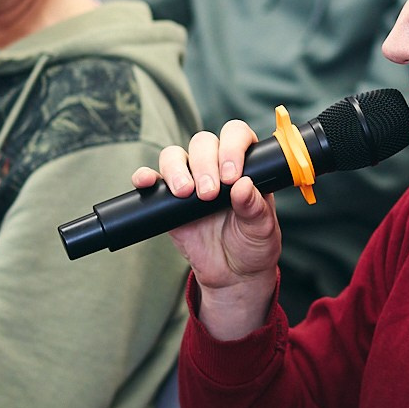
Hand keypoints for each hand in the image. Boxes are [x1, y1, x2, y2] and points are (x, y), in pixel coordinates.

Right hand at [136, 119, 279, 339]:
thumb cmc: (253, 244)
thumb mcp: (262, 228)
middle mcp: (216, 165)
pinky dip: (145, 177)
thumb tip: (243, 186)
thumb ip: (255, 207)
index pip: (236, 135)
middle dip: (204, 164)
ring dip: (177, 170)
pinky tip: (146, 183)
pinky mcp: (167, 199)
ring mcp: (190, 179)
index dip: (232, 147)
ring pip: (174, 155)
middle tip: (209, 194)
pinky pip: (151, 180)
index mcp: (245, 164)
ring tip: (186, 194)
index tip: (231, 176)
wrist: (232, 272)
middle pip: (202, 143)